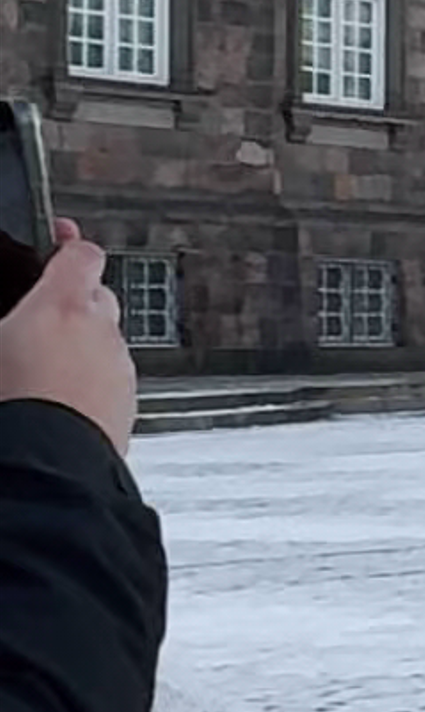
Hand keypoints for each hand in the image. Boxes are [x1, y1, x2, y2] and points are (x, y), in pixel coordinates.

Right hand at [0, 226, 139, 452]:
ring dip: (83, 347)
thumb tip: (12, 330)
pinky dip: (92, 383)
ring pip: (106, 342)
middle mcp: (101, 332)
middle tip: (40, 316)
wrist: (47, 470)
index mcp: (64, 305)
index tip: (60, 241)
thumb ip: (10, 322)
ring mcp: (119, 371)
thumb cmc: (13, 407)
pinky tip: (62, 401)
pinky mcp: (127, 407)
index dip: (69, 246)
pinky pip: (111, 381)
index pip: (81, 254)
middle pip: (98, 298)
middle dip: (74, 302)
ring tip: (44, 370)